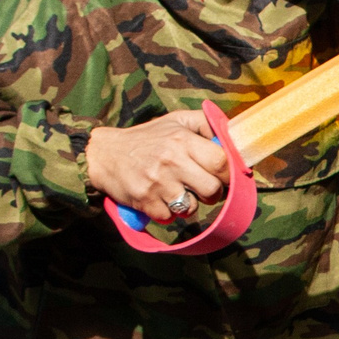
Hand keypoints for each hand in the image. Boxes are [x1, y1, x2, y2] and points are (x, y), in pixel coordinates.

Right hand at [87, 107, 228, 223]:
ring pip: (191, 208)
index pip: (221, 162)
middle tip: (201, 187)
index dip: (228, 173)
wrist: (103, 154)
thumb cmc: (148, 138)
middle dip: (212, 193)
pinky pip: (170, 217)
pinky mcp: (144, 201)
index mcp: (182, 140)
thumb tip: (235, 137)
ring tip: (177, 191)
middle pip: (212, 190)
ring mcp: (157, 182)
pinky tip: (160, 198)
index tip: (223, 175)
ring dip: (188, 205)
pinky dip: (168, 213)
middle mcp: (171, 160)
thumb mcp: (177, 121)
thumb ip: (208, 124)